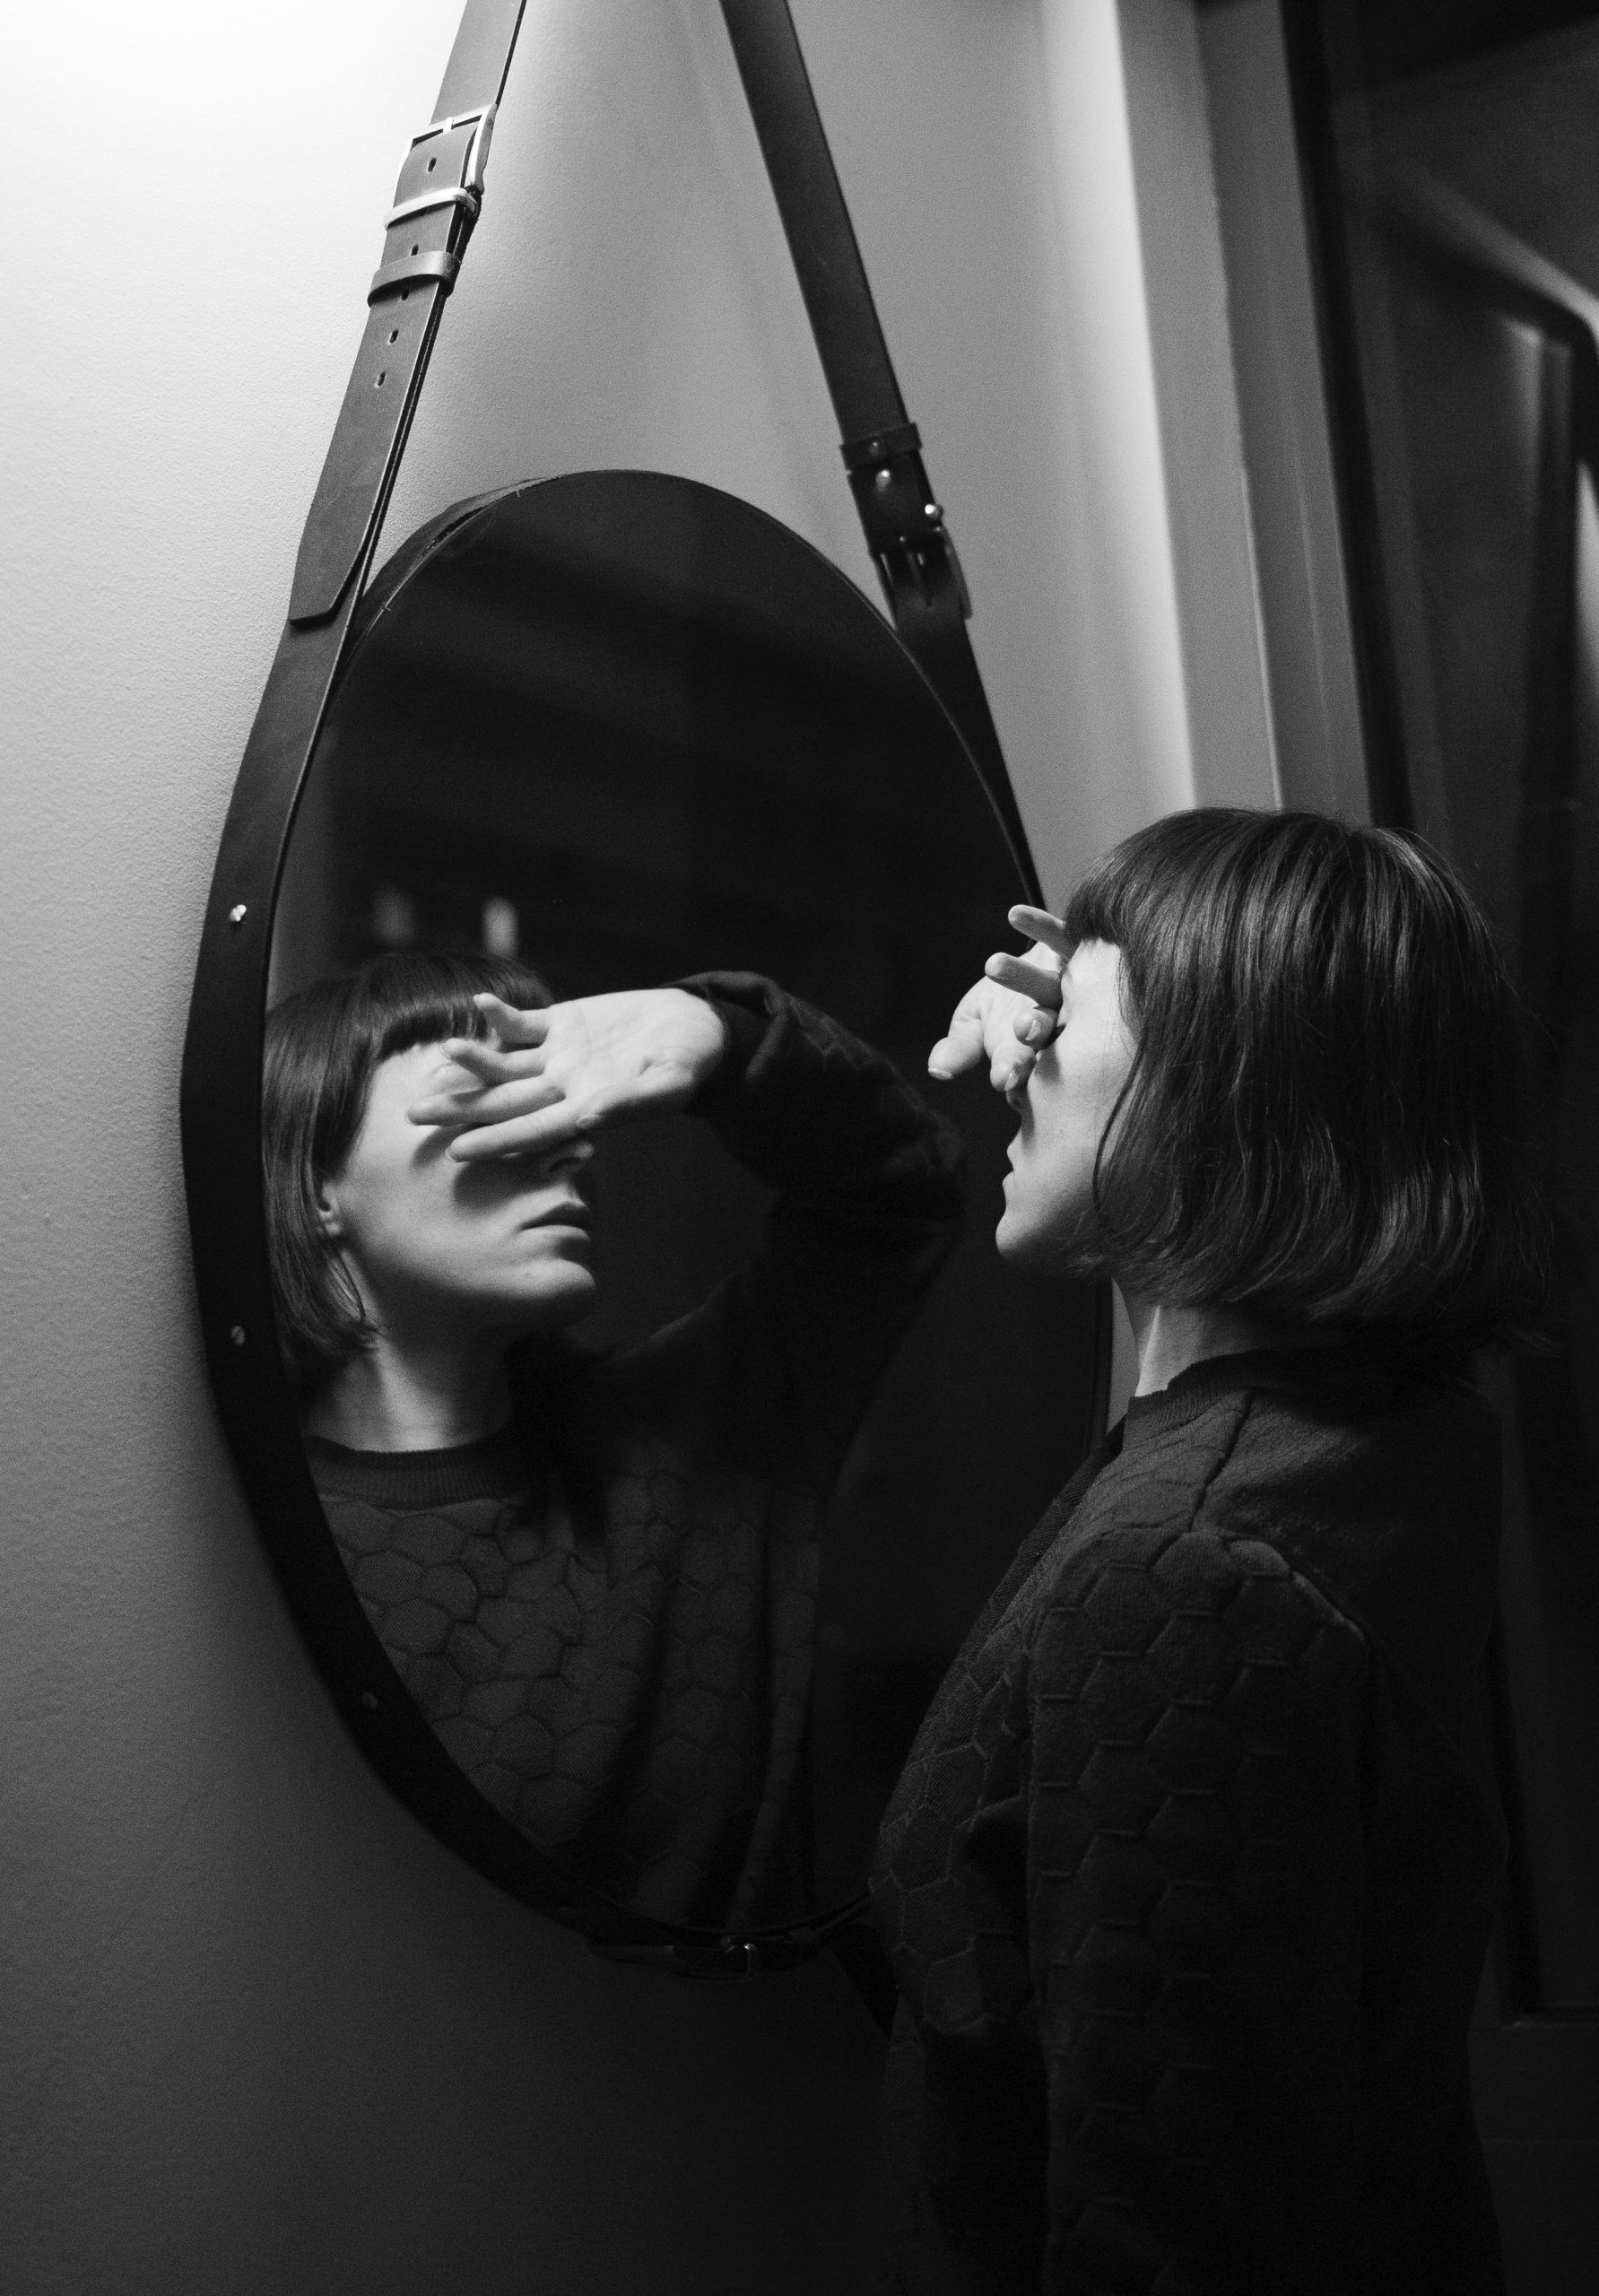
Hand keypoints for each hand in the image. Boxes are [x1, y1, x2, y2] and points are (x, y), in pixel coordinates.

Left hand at [407, 987, 727, 1160]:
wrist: (695, 1027)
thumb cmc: (690, 1063)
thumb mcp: (669, 1085)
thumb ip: (629, 1104)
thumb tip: (586, 1120)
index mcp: (585, 1107)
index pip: (531, 1129)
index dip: (495, 1140)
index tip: (458, 1151)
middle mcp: (563, 1084)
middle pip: (502, 1101)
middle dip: (460, 1109)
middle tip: (413, 1117)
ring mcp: (559, 1053)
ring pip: (504, 1063)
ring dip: (471, 1064)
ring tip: (436, 1063)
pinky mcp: (563, 1022)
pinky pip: (523, 1023)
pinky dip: (501, 1018)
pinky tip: (477, 1008)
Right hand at [927, 905, 1071, 1094]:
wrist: (1027, 969)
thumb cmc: (999, 1008)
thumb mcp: (973, 1028)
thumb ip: (960, 1049)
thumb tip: (937, 1069)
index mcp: (1030, 1050)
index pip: (1022, 1064)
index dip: (1012, 1070)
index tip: (1003, 1078)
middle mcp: (1057, 1020)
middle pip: (1046, 1026)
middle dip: (1033, 1027)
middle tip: (1021, 1027)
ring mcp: (1069, 983)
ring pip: (1049, 984)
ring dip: (1025, 976)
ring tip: (993, 965)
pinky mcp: (1073, 947)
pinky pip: (1060, 935)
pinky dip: (1039, 926)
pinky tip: (1014, 915)